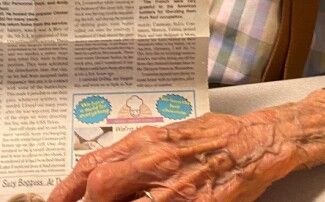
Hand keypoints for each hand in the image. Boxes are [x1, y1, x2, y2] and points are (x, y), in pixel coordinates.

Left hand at [49, 98, 324, 201]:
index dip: (67, 189)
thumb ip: (132, 152)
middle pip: (102, 189)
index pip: (93, 167)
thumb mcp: (168, 134)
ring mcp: (176, 190)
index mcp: (147, 141)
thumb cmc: (213, 137)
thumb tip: (96, 173)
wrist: (257, 142)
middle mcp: (156, 162)